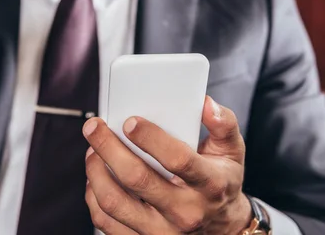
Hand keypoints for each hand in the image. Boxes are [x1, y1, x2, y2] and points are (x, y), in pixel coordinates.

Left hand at [83, 96, 251, 234]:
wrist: (224, 228)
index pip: (177, 159)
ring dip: (96, 171)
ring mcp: (163, 230)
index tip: (129, 121)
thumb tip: (204, 103)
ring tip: (93, 150)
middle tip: (94, 127)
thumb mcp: (232, 151)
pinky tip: (96, 177)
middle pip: (137, 179)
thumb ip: (222, 123)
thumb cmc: (221, 183)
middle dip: (108, 147)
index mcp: (209, 184)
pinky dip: (94, 196)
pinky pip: (107, 221)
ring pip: (115, 202)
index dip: (150, 138)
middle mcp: (185, 211)